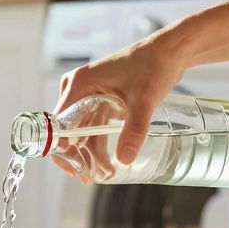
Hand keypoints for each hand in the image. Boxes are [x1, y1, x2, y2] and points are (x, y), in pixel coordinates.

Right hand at [54, 30, 190, 169]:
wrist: (170, 51)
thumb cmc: (154, 65)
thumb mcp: (143, 100)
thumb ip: (134, 130)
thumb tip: (125, 159)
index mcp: (80, 84)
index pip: (58, 122)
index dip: (61, 147)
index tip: (74, 167)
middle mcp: (79, 88)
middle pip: (68, 128)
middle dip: (78, 154)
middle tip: (89, 176)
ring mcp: (90, 93)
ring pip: (82, 129)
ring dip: (89, 151)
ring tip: (103, 173)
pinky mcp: (101, 97)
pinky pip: (93, 124)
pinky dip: (98, 141)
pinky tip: (106, 160)